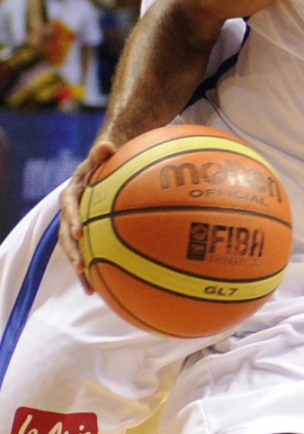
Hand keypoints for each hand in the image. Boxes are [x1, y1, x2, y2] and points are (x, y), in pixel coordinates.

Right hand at [59, 136, 115, 286]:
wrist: (102, 169)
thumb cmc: (104, 162)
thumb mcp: (102, 156)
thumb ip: (102, 153)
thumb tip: (107, 144)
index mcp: (72, 194)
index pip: (69, 207)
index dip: (73, 220)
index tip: (80, 232)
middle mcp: (71, 213)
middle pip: (67, 235)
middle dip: (73, 252)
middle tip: (82, 267)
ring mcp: (78, 226)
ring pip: (76, 250)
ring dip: (82, 269)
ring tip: (90, 288)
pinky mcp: (88, 236)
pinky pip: (90, 254)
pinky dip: (96, 270)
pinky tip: (104, 289)